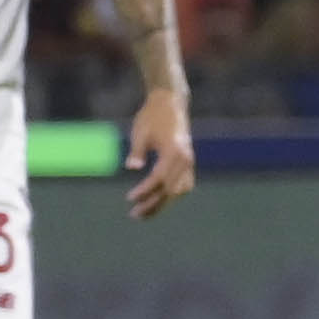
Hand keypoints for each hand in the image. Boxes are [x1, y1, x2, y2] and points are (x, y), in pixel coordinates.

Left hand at [126, 90, 196, 219]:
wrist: (171, 103)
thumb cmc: (152, 116)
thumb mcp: (140, 132)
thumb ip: (136, 152)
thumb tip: (130, 168)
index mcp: (174, 152)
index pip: (159, 179)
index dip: (144, 191)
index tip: (129, 199)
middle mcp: (185, 159)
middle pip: (170, 190)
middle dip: (153, 204)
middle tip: (135, 214)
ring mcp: (189, 161)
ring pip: (179, 190)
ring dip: (163, 203)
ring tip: (146, 212)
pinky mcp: (188, 161)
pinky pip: (184, 184)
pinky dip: (173, 194)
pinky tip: (161, 200)